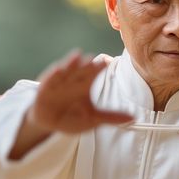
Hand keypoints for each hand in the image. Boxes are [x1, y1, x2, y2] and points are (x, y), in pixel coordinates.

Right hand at [9, 51, 131, 159]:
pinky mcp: (45, 90)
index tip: (106, 61)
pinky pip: (49, 82)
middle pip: (81, 70)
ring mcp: (58, 83)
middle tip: (93, 58)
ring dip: (71, 63)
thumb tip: (133, 118)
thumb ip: (111, 117)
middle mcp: (73, 81)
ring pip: (66, 71)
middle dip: (86, 65)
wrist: (50, 122)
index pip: (94, 74)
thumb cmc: (73, 115)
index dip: (99, 68)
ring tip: (77, 56)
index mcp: (85, 84)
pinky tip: (57, 70)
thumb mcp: (94, 118)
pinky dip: (53, 76)